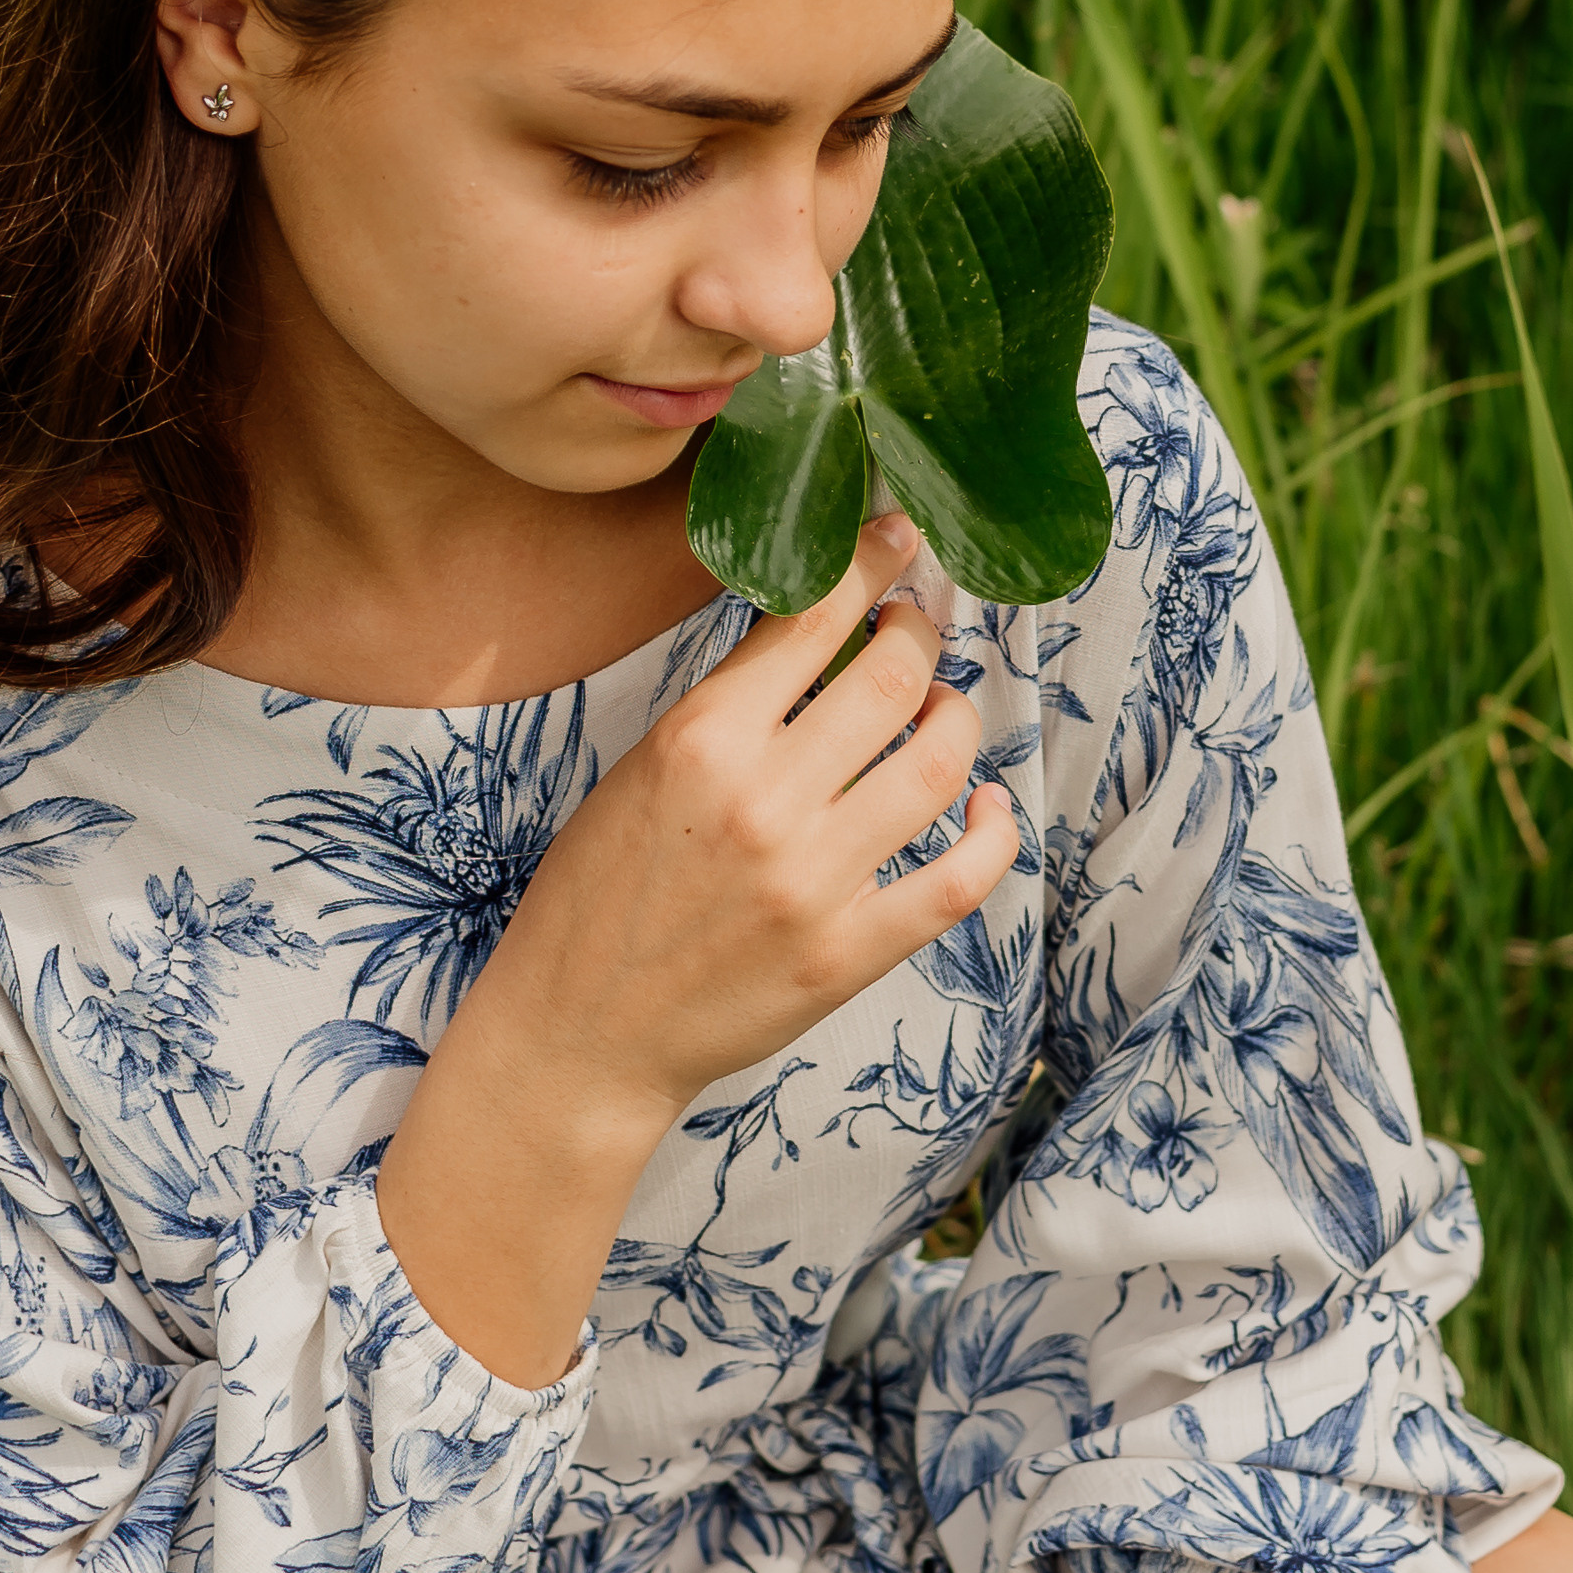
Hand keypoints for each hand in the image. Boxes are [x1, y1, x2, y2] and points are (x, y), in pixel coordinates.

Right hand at [482, 512, 1018, 1129]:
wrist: (579, 1032)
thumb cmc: (598, 894)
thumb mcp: (641, 768)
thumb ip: (729, 703)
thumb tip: (816, 625)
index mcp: (700, 740)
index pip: (813, 615)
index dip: (870, 563)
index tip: (897, 541)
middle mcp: (765, 801)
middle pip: (893, 677)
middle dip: (921, 636)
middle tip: (918, 630)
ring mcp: (814, 880)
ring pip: (940, 762)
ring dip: (958, 717)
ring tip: (945, 710)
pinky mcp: (848, 953)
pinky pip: (958, 879)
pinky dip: (993, 831)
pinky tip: (988, 806)